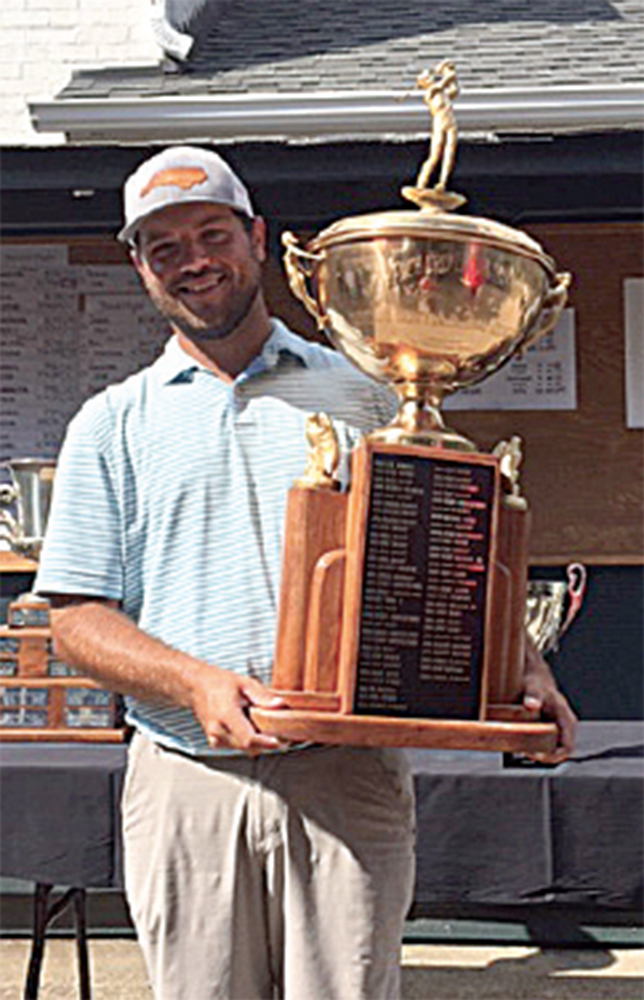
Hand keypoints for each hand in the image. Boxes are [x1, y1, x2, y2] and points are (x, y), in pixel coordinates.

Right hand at [191, 665, 289, 755]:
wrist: (196, 686)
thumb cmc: (218, 682)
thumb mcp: (244, 683)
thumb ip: (262, 696)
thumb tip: (280, 705)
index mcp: (226, 715)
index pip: (247, 738)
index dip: (264, 743)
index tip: (279, 742)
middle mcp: (218, 731)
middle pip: (248, 747)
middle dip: (266, 743)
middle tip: (282, 734)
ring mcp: (215, 738)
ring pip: (243, 749)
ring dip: (257, 743)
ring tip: (264, 727)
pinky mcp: (215, 742)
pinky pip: (236, 747)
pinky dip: (247, 742)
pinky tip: (250, 728)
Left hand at [522, 634, 576, 763]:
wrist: (533, 674)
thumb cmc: (536, 680)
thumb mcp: (534, 687)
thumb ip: (533, 696)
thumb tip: (532, 705)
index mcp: (566, 718)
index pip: (567, 747)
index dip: (553, 756)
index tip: (536, 755)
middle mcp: (564, 724)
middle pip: (559, 751)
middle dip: (543, 756)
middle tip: (526, 753)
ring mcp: (557, 726)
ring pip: (552, 747)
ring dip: (539, 751)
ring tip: (522, 749)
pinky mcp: (549, 726)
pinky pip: (545, 742)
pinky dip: (535, 745)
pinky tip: (522, 743)